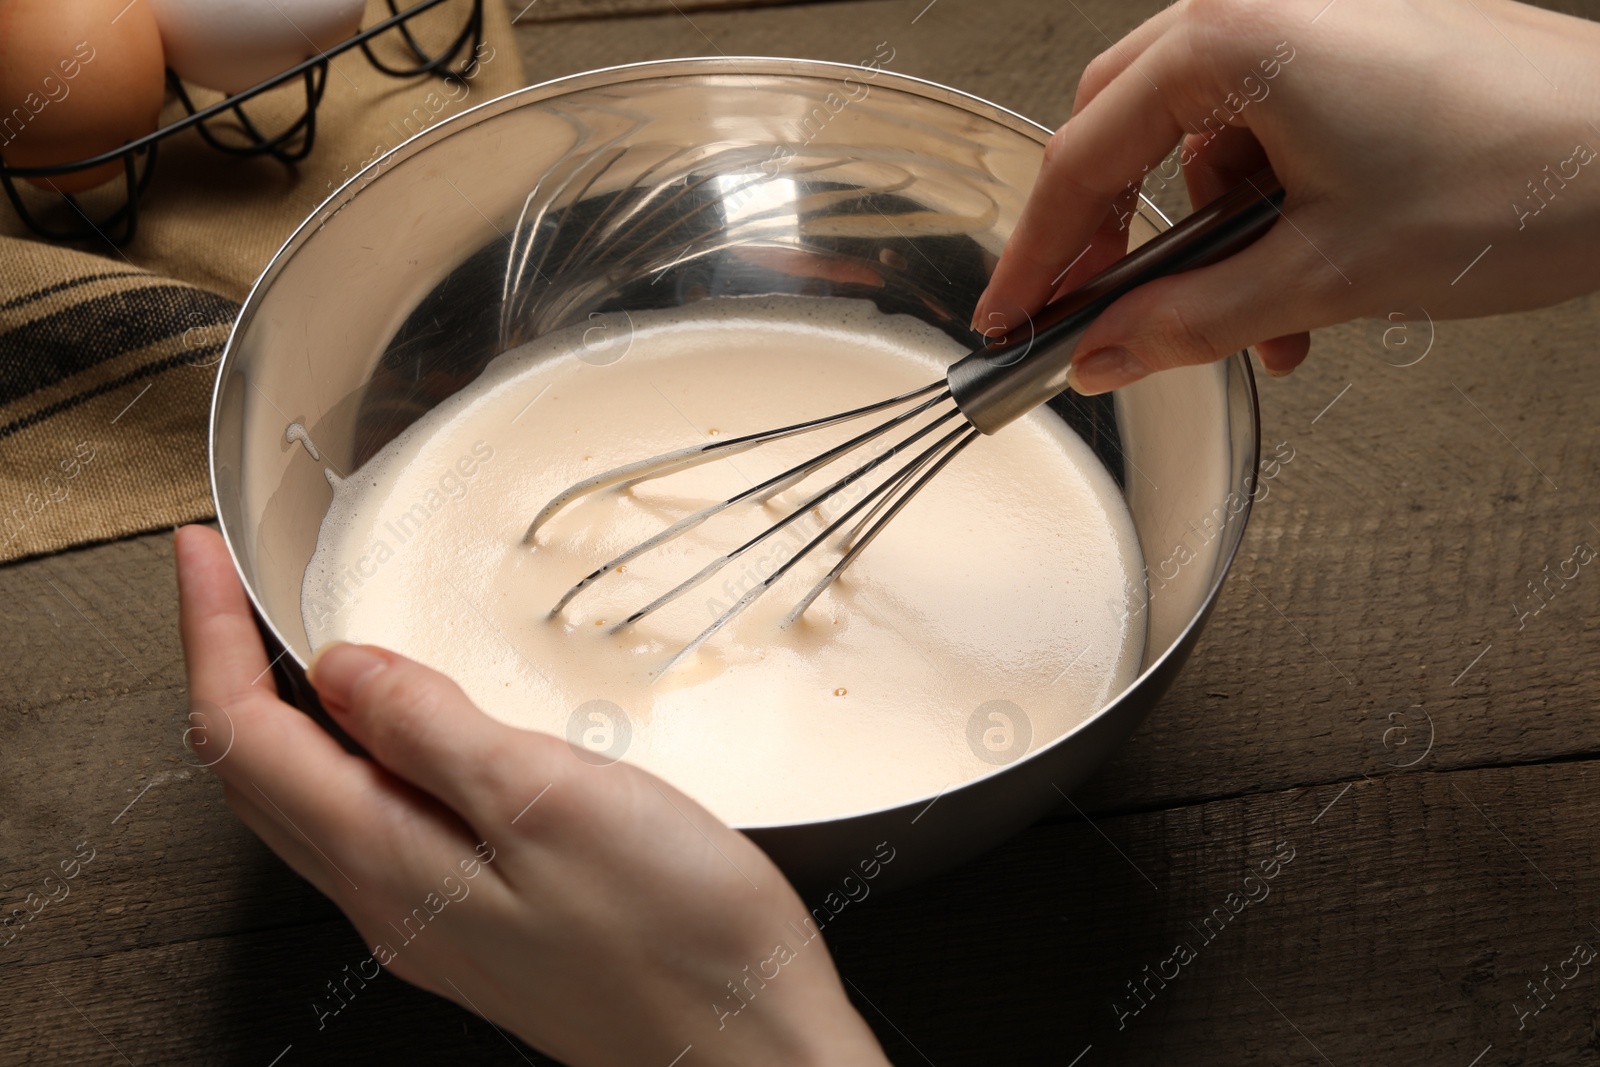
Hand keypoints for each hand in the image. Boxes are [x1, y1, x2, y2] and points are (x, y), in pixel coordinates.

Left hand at [173, 525, 888, 1066]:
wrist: (746, 1047)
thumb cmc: (674, 935)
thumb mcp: (549, 800)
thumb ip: (432, 731)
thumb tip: (343, 671)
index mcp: (390, 859)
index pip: (247, 736)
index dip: (210, 635)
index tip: (197, 556)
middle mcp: (391, 897)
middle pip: (257, 775)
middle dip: (222, 668)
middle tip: (222, 587)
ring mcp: (432, 916)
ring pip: (306, 805)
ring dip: (275, 715)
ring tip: (284, 642)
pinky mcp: (480, 919)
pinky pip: (369, 827)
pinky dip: (346, 758)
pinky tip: (392, 733)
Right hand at [973, 0, 1599, 392]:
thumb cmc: (1526, 177)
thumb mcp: (1324, 277)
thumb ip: (1187, 322)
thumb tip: (1103, 355)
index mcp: (1233, 39)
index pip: (1082, 158)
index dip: (1037, 253)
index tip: (1011, 313)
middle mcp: (1261, 4)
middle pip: (1122, 132)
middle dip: (1114, 239)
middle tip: (1097, 315)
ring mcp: (1310, 15)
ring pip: (1194, 139)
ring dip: (1204, 240)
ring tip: (1251, 322)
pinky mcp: (1352, 41)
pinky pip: (1260, 128)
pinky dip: (1260, 209)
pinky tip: (1298, 276)